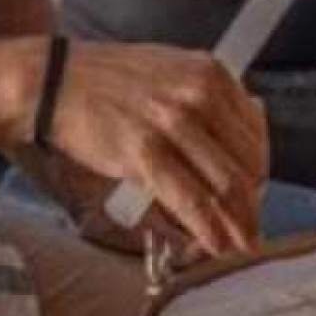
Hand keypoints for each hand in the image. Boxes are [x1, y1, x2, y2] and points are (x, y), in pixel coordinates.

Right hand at [36, 41, 269, 258]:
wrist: (55, 81)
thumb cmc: (110, 81)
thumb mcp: (172, 70)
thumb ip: (209, 97)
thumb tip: (248, 133)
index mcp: (211, 73)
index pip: (255, 132)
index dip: (260, 169)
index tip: (255, 191)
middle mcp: (199, 95)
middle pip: (246, 161)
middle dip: (252, 200)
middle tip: (249, 224)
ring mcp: (173, 123)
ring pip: (224, 184)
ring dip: (238, 222)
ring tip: (241, 243)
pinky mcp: (145, 153)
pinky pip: (190, 199)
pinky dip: (208, 228)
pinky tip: (215, 244)